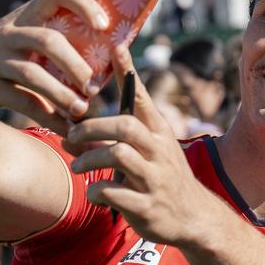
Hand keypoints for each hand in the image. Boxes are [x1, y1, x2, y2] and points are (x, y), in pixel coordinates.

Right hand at [0, 0, 109, 133]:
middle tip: (95, 86)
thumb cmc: (11, 53)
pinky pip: (21, 101)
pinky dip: (47, 116)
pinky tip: (67, 127)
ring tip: (83, 110)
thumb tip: (118, 52)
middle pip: (48, 40)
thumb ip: (62, 38)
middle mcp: (11, 33)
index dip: (84, 4)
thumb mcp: (29, 36)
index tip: (105, 25)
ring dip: (62, 94)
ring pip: (32, 74)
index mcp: (30, 14)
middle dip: (75, 64)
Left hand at [63, 44, 226, 246]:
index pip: (142, 96)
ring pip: (119, 155)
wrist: (194, 218)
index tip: (116, 47)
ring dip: (90, 159)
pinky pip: (114, 193)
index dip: (129, 71)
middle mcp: (160, 152)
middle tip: (71, 136)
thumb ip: (121, 132)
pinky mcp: (148, 206)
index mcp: (159, 133)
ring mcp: (155, 179)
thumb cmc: (162, 177)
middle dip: (93, 128)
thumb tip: (76, 123)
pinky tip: (94, 194)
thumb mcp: (152, 149)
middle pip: (125, 126)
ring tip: (78, 166)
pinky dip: (96, 191)